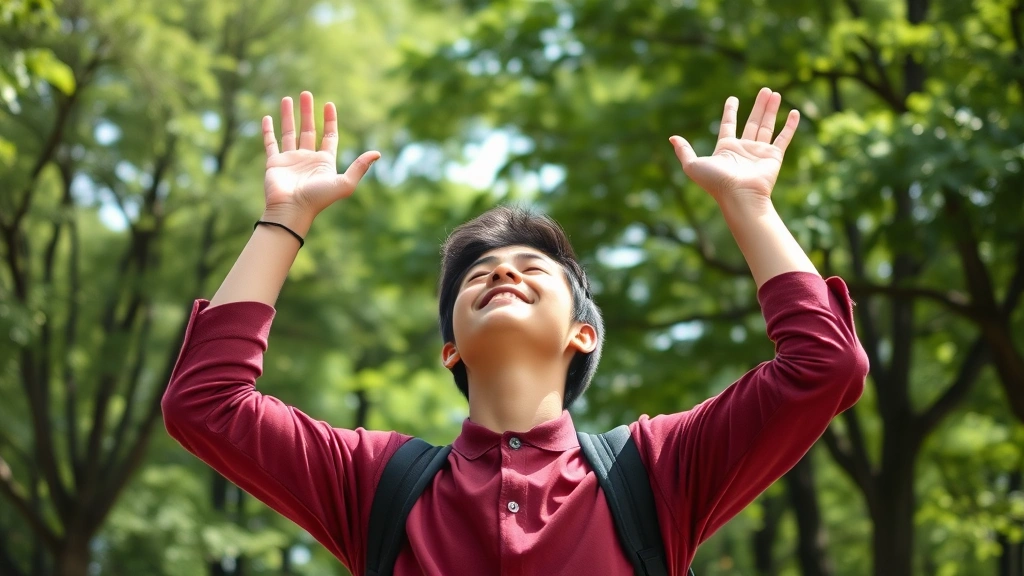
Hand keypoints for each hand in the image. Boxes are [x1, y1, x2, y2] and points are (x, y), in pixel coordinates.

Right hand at [262, 91, 379, 233]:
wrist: (292, 210)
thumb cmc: (319, 199)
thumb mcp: (345, 183)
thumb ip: (360, 167)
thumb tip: (377, 153)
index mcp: (325, 162)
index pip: (329, 136)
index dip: (330, 121)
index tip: (329, 104)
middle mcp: (308, 158)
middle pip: (308, 129)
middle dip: (307, 112)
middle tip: (306, 93)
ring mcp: (290, 160)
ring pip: (289, 132)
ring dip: (288, 115)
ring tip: (287, 98)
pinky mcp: (274, 163)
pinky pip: (271, 143)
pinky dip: (268, 131)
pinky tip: (267, 117)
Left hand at [669, 87, 798, 202]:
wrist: (739, 196)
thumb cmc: (716, 182)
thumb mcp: (693, 165)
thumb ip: (684, 151)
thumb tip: (672, 138)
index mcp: (726, 148)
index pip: (728, 124)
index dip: (730, 111)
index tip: (733, 99)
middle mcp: (744, 148)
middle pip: (752, 121)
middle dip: (758, 106)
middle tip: (765, 90)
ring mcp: (759, 152)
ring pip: (767, 125)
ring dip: (771, 109)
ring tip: (775, 93)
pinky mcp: (774, 156)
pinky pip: (783, 138)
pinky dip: (790, 125)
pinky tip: (794, 112)